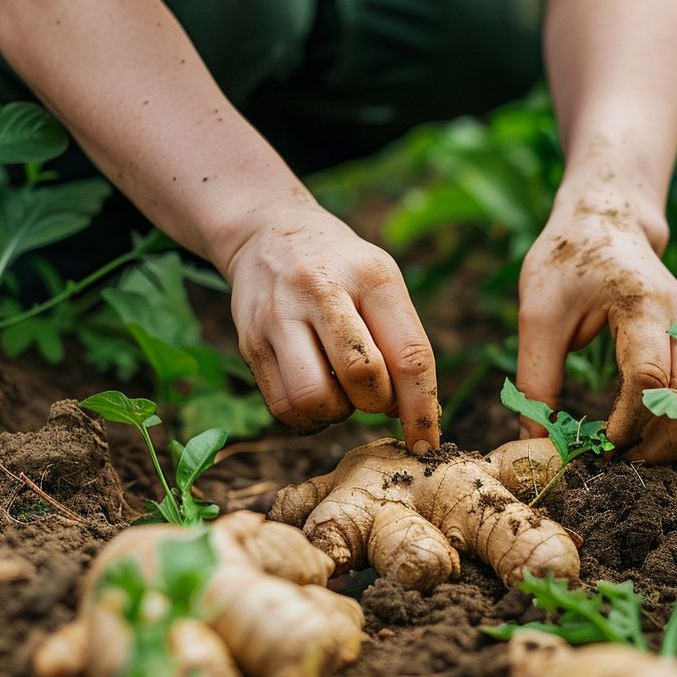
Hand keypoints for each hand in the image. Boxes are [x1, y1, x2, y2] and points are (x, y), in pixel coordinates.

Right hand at [217, 203, 439, 451]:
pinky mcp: (250, 342)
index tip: (427, 443)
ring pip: (315, 398)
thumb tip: (421, 417)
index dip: (422, 408)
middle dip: (378, 402)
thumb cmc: (343, 270)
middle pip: (363, 376)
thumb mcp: (382, 283)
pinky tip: (317, 395)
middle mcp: (322, 291)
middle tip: (375, 392)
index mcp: (372, 276)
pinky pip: (283, 407)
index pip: (410, 355)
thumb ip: (403, 342)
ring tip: (341, 391)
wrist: (268, 233)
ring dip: (337, 412)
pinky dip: (308, 417)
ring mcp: (279, 317)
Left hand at [515, 195, 676, 462]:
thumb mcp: (537, 314)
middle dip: (659, 445)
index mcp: (644, 307)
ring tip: (630, 447)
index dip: (625, 423)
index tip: (596, 443)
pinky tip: (641, 428)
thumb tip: (537, 442)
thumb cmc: (568, 261)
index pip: (649, 378)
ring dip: (675, 444)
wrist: (607, 221)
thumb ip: (536, 378)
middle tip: (616, 455)